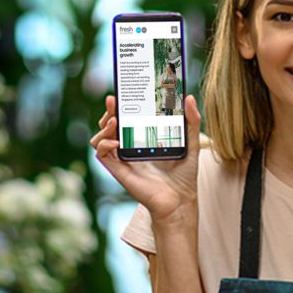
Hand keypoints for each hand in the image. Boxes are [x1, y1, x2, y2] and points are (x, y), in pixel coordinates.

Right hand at [89, 94, 201, 219]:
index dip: (122, 105)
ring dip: (103, 126)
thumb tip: (188, 97)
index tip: (124, 92)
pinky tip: (117, 142)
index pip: (128, 119)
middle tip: (114, 100)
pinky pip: (102, 154)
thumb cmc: (185, 175)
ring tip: (115, 120)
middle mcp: (131, 148)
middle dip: (109, 111)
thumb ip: (192, 122)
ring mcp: (123, 159)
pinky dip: (104, 144)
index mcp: (145, 140)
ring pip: (100, 138)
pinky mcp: (119, 170)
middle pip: (110, 125)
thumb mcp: (192, 144)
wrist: (180, 200)